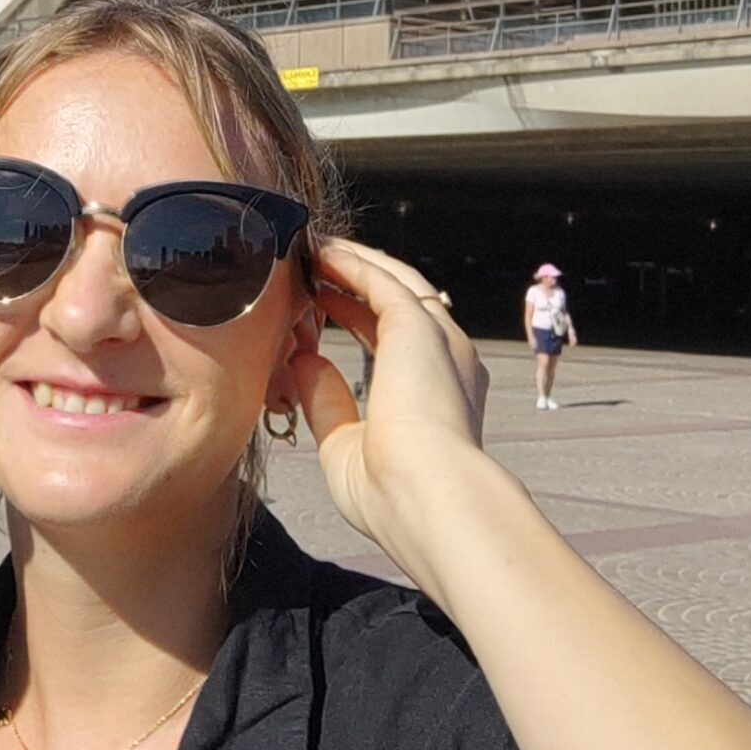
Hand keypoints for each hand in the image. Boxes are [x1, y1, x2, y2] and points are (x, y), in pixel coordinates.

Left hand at [289, 238, 489, 563]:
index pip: (392, 340)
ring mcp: (439, 340)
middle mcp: (447, 361)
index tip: (315, 306)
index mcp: (438, 395)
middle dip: (354, 281)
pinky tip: (320, 252)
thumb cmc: (390, 496)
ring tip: (312, 247)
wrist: (429, 502)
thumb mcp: (345, 448)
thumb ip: (328, 402)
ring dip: (352, 261)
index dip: (352, 317)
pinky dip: (351, 262)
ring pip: (394, 281)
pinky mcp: (420, 326)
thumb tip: (303, 361)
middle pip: (397, 302)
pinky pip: (381, 279)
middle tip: (311, 262)